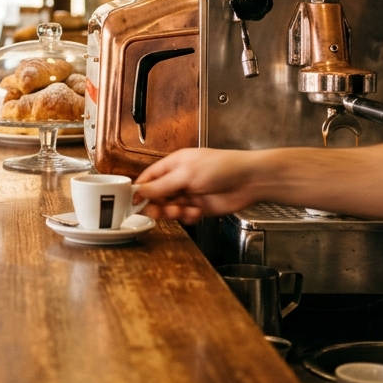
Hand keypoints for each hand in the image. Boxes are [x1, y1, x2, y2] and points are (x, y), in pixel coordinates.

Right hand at [134, 148, 258, 223]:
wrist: (249, 181)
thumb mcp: (186, 175)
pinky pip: (185, 216)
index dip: (140, 190)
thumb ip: (161, 186)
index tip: (133, 203)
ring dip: (173, 212)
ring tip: (182, 211)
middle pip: (158, 196)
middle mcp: (180, 179)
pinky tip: (196, 213)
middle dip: (157, 205)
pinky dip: (188, 217)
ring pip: (170, 207)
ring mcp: (190, 194)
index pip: (149, 178)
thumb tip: (140, 191)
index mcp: (174, 165)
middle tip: (160, 211)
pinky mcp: (200, 207)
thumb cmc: (222, 168)